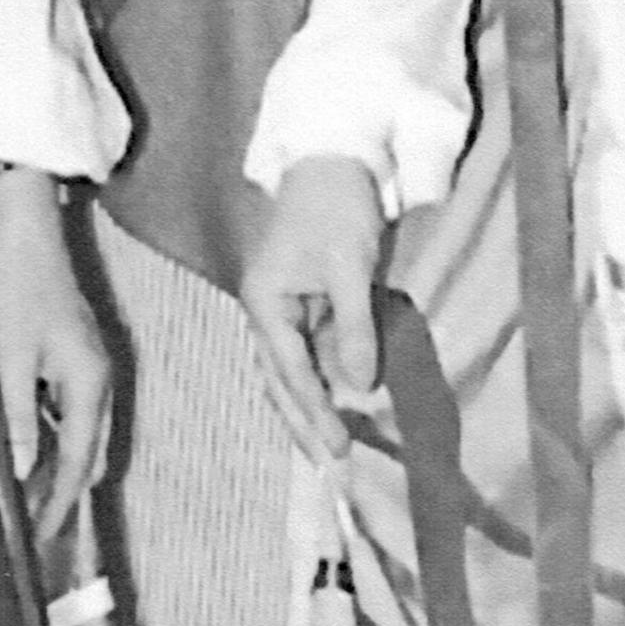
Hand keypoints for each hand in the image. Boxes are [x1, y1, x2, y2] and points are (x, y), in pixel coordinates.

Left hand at [0, 168, 112, 548]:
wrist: (26, 231)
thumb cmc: (17, 288)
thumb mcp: (10, 358)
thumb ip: (16, 417)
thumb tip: (18, 472)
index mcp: (89, 385)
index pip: (78, 463)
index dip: (59, 504)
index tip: (42, 537)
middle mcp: (98, 382)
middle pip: (87, 455)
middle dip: (63, 494)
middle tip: (32, 528)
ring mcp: (89, 369)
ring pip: (79, 436)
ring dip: (57, 468)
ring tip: (26, 499)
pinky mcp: (74, 359)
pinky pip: (69, 414)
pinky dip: (52, 439)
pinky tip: (26, 449)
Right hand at [238, 155, 386, 469]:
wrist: (333, 159)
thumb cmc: (337, 206)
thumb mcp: (349, 266)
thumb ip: (353, 326)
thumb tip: (359, 385)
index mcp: (265, 301)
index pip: (290, 370)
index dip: (315, 411)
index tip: (339, 447)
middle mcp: (265, 310)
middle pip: (279, 380)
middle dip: (302, 423)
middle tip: (331, 466)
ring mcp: (281, 309)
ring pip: (288, 372)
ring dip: (306, 410)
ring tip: (328, 449)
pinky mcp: (301, 304)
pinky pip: (304, 356)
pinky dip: (316, 384)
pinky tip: (332, 407)